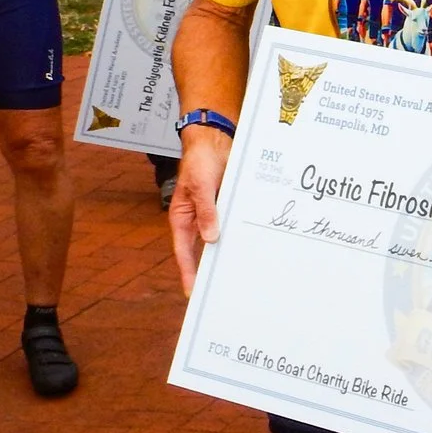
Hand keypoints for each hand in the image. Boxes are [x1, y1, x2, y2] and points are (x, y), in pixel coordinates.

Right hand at [169, 127, 230, 295]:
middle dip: (207, 270)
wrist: (215, 140)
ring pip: (219, 241)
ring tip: (234, 277)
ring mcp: (213, 215)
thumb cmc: (199, 161)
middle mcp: (197, 220)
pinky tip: (248, 249)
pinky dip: (238, 236)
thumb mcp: (201, 186)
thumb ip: (207, 211)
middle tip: (216, 292)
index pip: (183, 252)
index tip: (192, 291)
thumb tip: (211, 238)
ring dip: (225, 254)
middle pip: (201, 252)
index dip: (188, 272)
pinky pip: (232, 225)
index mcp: (182, 218)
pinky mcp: (227, 207)